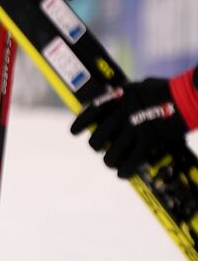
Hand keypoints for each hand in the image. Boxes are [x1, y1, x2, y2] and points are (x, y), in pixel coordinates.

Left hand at [70, 77, 190, 178]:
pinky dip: (124, 171)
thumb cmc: (169, 88)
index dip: (79, 125)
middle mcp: (121, 114)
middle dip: (97, 146)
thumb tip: (117, 94)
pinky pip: (130, 162)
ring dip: (110, 161)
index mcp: (118, 98)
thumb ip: (127, 93)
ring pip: (110, 154)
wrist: (189, 96)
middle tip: (101, 148)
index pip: (89, 112)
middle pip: (97, 138)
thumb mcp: (141, 85)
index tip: (74, 132)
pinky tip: (123, 174)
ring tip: (112, 162)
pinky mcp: (148, 141)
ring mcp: (134, 128)